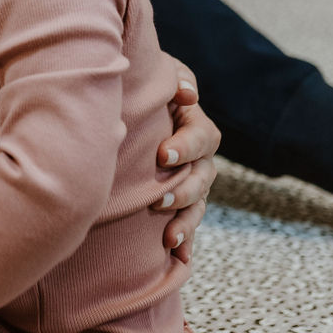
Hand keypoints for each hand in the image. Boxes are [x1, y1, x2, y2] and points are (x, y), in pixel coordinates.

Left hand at [154, 73, 219, 263]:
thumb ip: (176, 79)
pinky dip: (185, 242)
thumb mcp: (161, 75)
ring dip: (186, 221)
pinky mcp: (179, 201)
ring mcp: (191, 181)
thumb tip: (188, 94)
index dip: (186, 146)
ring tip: (168, 236)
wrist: (129, 108)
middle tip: (158, 200)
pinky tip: (178, 257)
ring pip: (198, 205)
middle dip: (183, 190)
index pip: (202, 137)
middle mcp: (198, 156)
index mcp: (194, 124)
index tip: (162, 155)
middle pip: (203, 177)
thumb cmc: (145, 87)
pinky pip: (188, 223)